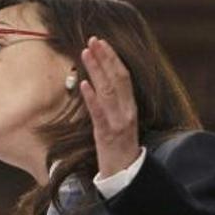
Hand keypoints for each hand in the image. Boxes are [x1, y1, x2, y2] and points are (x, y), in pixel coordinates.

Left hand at [79, 36, 140, 177]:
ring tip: (85, 53)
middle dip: (105, 57)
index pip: (124, 76)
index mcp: (130, 106)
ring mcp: (118, 122)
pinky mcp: (107, 134)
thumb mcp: (118, 121)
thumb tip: (97, 83)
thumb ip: (112, 103)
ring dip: (96, 70)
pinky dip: (92, 98)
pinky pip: (99, 113)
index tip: (101, 42)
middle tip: (93, 40)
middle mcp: (127, 111)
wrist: (125, 174)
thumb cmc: (119, 148)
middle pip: (117, 78)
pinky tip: (84, 84)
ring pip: (108, 90)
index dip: (113, 58)